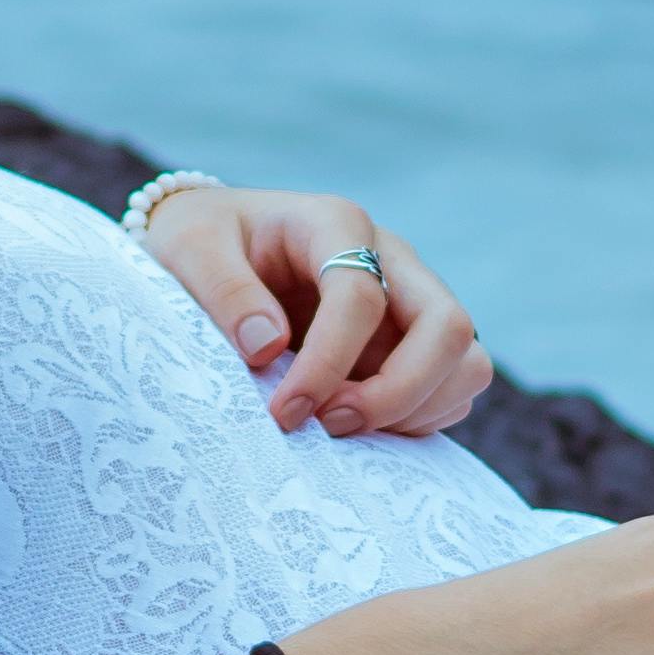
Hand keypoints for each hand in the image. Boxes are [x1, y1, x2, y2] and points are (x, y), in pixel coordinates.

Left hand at [140, 183, 498, 437]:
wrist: (215, 249)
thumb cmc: (200, 242)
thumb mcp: (188, 247)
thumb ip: (223, 290)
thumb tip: (267, 347)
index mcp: (335, 225)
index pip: (362, 296)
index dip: (328, 363)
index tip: (283, 413)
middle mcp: (390, 260)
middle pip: (448, 328)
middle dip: (397, 392)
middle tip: (330, 426)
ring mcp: (410, 303)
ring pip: (465, 363)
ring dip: (415, 410)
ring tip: (341, 429)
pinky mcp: (412, 345)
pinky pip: (449, 392)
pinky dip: (415, 422)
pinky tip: (354, 427)